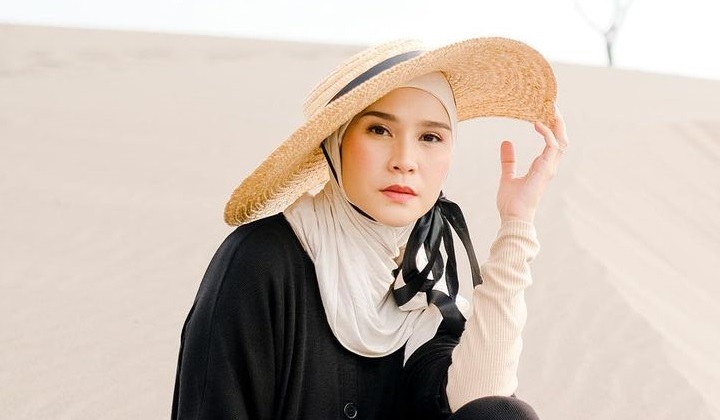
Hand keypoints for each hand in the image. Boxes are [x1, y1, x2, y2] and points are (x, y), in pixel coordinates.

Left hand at [496, 107, 567, 222]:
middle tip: (552, 105)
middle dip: (558, 122)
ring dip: (557, 124)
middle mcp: (549, 166)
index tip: (544, 113)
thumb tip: (506, 142)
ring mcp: (549, 168)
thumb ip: (508, 160)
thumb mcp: (507, 176)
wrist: (513, 217)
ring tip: (550, 108)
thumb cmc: (511, 202)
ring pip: (561, 141)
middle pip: (561, 139)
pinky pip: (552, 146)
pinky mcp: (545, 169)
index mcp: (542, 167)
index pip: (553, 143)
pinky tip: (537, 123)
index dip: (551, 128)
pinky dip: (546, 133)